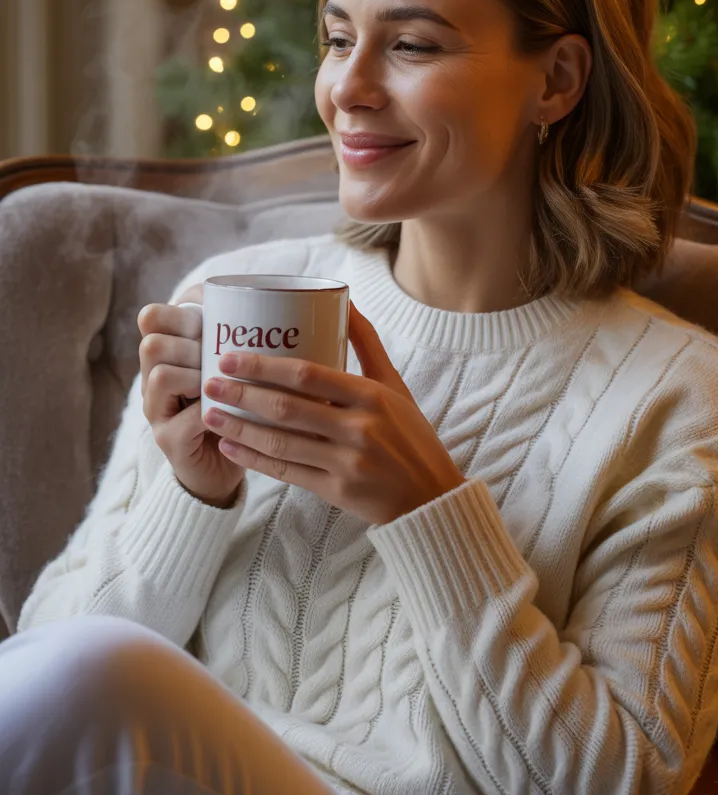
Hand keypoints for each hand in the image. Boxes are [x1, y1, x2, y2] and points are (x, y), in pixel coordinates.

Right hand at [137, 284, 244, 509]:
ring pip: (161, 375)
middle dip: (192, 344)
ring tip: (228, 384)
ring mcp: (157, 410)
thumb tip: (295, 306)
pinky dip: (215, 412)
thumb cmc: (239, 408)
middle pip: (152, 343)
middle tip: (225, 356)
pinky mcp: (169, 440)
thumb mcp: (239, 368)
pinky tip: (235, 413)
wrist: (224, 466)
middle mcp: (153, 378)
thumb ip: (248, 340)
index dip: (182, 312)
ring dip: (199, 376)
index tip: (216, 320)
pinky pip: (186, 418)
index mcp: (168, 354)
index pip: (152, 317)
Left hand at [202, 301, 465, 525]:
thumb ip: (366, 343)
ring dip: (240, 429)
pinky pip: (288, 472)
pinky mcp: (337, 492)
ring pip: (281, 443)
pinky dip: (256, 460)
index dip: (264, 366)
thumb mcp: (394, 385)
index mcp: (372, 397)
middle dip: (242, 395)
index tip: (230, 356)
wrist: (431, 496)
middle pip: (287, 409)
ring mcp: (347, 463)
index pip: (308, 376)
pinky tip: (231, 448)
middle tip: (209, 382)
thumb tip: (344, 299)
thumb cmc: (410, 434)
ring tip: (209, 415)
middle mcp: (359, 429)